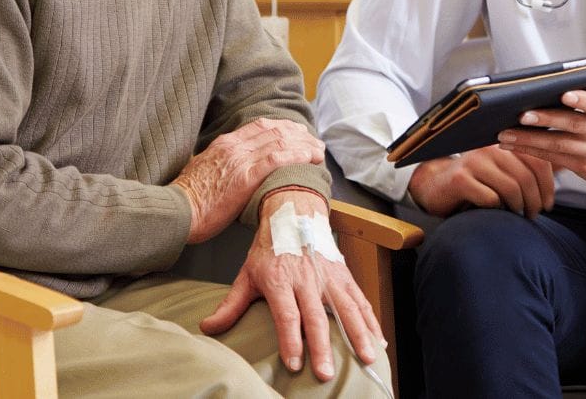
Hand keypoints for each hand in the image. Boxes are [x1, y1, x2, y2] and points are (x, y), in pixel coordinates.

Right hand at [172, 118, 324, 243]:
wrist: (176, 211)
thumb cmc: (188, 199)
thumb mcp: (203, 171)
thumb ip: (220, 164)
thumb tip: (230, 169)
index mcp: (225, 144)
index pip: (260, 126)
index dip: (283, 127)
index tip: (298, 133)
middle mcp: (234, 146)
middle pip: (275, 131)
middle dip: (299, 135)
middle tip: (315, 142)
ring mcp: (240, 159)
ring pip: (281, 142)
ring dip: (305, 145)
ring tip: (320, 151)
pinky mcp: (245, 177)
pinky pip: (278, 159)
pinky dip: (298, 156)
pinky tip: (311, 158)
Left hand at [201, 189, 383, 381]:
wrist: (294, 212)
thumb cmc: (270, 247)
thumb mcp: (247, 273)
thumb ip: (231, 304)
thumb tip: (207, 327)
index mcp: (281, 279)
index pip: (287, 313)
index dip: (290, 339)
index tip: (295, 363)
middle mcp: (307, 278)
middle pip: (317, 316)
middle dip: (322, 346)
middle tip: (325, 373)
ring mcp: (329, 276)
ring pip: (346, 308)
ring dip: (357, 334)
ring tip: (366, 359)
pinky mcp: (344, 275)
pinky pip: (360, 300)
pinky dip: (371, 321)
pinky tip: (378, 342)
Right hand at [406, 144, 554, 217]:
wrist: (435, 186)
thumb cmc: (476, 181)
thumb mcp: (502, 170)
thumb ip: (527, 167)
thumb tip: (565, 166)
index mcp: (504, 143)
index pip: (537, 160)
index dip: (548, 185)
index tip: (548, 204)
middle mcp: (489, 148)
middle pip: (525, 176)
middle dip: (535, 200)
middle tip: (534, 214)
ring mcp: (473, 162)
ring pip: (510, 188)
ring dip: (520, 207)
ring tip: (520, 215)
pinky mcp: (460, 179)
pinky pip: (491, 199)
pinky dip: (499, 209)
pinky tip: (498, 213)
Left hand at [498, 83, 585, 183]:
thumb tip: (555, 78)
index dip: (582, 100)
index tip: (564, 95)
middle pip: (573, 125)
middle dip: (545, 120)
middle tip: (521, 115)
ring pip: (558, 145)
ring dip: (529, 139)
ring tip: (506, 133)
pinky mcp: (585, 168)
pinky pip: (554, 159)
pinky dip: (531, 151)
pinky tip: (514, 144)